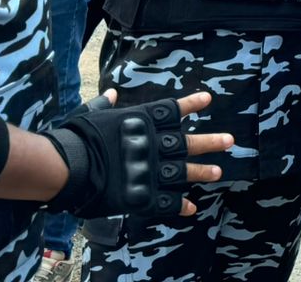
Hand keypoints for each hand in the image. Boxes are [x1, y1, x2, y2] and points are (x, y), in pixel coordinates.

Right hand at [73, 89, 232, 216]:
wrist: (69, 166)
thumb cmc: (78, 137)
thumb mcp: (92, 113)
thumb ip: (105, 105)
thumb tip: (111, 93)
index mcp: (141, 122)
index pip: (172, 110)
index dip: (191, 104)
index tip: (208, 98)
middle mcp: (152, 144)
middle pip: (187, 143)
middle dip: (210, 142)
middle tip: (230, 141)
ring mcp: (151, 170)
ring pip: (184, 172)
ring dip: (202, 172)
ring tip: (219, 172)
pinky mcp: (143, 196)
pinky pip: (167, 202)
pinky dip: (180, 206)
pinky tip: (192, 208)